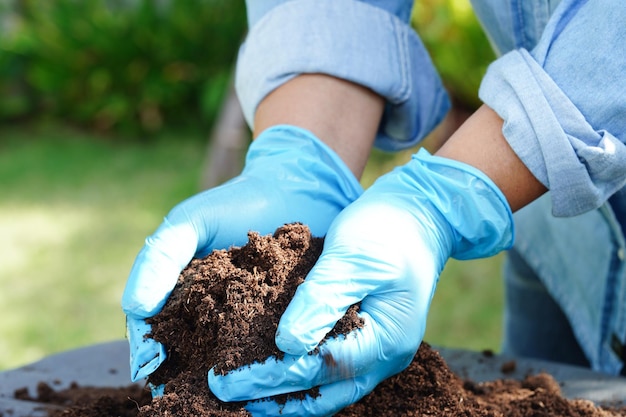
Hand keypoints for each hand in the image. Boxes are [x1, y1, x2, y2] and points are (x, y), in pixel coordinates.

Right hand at [121, 125, 362, 381]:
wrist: (295, 190)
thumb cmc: (235, 205)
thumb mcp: (189, 223)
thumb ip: (160, 258)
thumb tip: (135, 308)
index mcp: (188, 304)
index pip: (161, 341)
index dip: (155, 360)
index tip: (155, 375)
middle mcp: (221, 323)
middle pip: (200, 364)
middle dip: (193, 384)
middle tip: (195, 399)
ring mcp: (258, 327)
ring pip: (240, 367)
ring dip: (236, 384)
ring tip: (235, 398)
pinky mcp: (296, 325)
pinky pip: (284, 353)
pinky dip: (278, 368)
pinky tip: (278, 382)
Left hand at [209, 149, 513, 415]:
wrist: (419, 214)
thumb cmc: (388, 228)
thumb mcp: (352, 257)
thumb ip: (322, 300)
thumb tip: (288, 345)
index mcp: (387, 336)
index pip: (324, 368)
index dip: (276, 374)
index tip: (233, 377)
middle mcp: (386, 353)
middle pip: (328, 391)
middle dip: (278, 396)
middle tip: (228, 393)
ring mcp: (380, 347)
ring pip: (333, 387)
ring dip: (292, 394)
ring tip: (249, 399)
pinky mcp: (369, 334)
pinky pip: (335, 366)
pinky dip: (305, 374)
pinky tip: (278, 369)